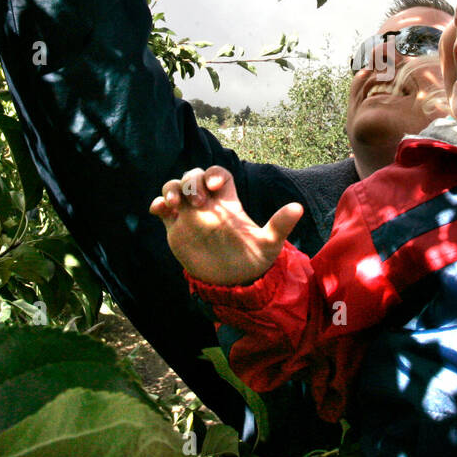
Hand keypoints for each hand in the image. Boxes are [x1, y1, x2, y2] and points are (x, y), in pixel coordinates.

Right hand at [149, 166, 302, 286]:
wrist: (232, 283)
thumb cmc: (252, 260)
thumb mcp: (269, 244)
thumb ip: (279, 225)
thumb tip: (298, 208)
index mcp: (228, 202)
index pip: (219, 174)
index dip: (214, 173)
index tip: (214, 184)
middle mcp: (208, 205)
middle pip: (194, 176)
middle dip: (191, 181)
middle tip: (197, 202)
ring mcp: (190, 215)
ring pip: (175, 188)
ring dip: (171, 188)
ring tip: (173, 203)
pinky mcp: (175, 229)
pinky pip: (162, 208)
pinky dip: (158, 204)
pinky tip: (160, 210)